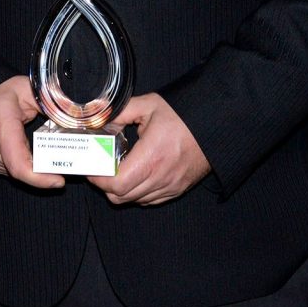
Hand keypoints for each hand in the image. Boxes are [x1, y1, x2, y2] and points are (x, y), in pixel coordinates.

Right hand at [0, 76, 63, 188]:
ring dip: (44, 172)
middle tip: (75, 168)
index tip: (59, 180)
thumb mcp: (24, 89)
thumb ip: (47, 101)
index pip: (20, 166)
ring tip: (64, 162)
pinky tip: (48, 160)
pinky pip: (19, 171)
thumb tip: (69, 113)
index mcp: (4, 132)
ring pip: (24, 175)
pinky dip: (35, 168)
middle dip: (51, 174)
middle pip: (27, 174)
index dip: (40, 179)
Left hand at [87, 92, 209, 205]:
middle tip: (101, 169)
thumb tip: (101, 120)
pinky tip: (138, 175)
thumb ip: (121, 112)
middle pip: (121, 197)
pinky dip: (138, 193)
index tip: (92, 168)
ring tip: (118, 170)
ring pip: (134, 200)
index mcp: (151, 157)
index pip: (116, 184)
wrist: (215, 126)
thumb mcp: (149, 105)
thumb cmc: (184, 115)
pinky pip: (150, 200)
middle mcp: (160, 177)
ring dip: (122, 190)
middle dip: (105, 185)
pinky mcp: (177, 190)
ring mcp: (170, 186)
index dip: (98, 179)